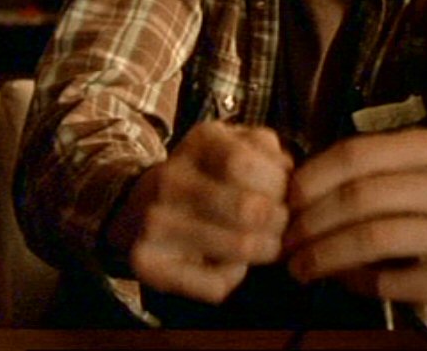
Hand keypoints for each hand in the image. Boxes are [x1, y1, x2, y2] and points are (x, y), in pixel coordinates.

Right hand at [104, 121, 293, 303]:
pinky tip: (230, 264)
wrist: (138, 207)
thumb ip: (265, 149)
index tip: (280, 194)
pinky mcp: (146, 263)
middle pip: (248, 209)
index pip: (245, 164)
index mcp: (199, 142)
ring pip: (239, 247)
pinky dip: (235, 277)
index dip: (276, 184)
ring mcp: (153, 222)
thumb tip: (288, 174)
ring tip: (264, 245)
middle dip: (279, 222)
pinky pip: (216, 284)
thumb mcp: (235, 145)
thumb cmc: (206, 177)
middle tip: (279, 225)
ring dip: (265, 251)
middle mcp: (169, 179)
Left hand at [283, 128, 426, 318]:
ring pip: (374, 237)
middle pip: (361, 196)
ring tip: (299, 266)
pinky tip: (341, 280)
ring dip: (325, 255)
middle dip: (311, 221)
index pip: (357, 154)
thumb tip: (288, 188)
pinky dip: (355, 282)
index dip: (311, 178)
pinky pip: (390, 281)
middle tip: (285, 241)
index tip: (285, 200)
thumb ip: (361, 173)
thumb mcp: (411, 176)